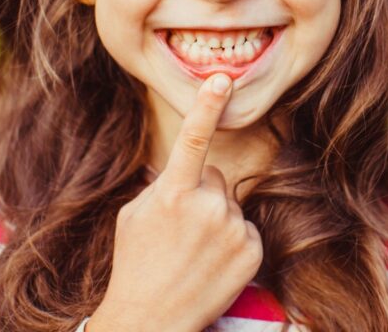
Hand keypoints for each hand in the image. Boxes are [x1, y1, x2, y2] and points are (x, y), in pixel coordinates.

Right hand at [87, 74, 263, 331]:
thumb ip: (161, 185)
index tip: (222, 79)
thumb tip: (178, 165)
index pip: (193, 139)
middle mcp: (207, 206)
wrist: (152, 321)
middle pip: (214, 178)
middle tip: (179, 230)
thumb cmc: (135, 263)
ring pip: (230, 204)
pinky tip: (211, 263)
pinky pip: (245, 228)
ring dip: (216, 219)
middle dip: (201, 193)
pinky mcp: (252, 250)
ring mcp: (233, 228)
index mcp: (173, 192)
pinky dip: (232, 242)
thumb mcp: (134, 215)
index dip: (207, 105)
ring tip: (192, 252)